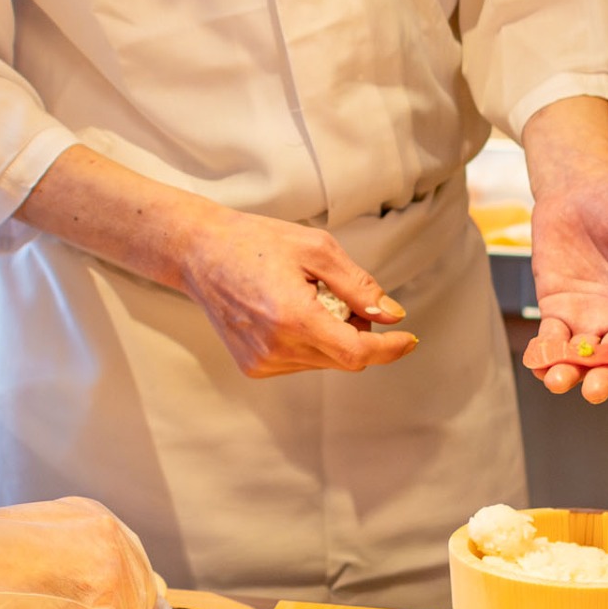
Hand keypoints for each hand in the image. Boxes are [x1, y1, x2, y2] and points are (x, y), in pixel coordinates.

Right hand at [181, 206, 419, 378]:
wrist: (198, 253)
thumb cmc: (256, 242)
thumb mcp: (316, 249)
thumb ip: (358, 285)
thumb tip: (392, 315)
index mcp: (292, 318)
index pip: (357, 353)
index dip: (389, 349)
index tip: (409, 339)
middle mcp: (275, 348)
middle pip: (344, 358)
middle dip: (358, 332)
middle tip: (344, 297)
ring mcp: (261, 362)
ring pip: (324, 362)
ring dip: (333, 337)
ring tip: (310, 300)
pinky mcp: (252, 366)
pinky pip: (300, 362)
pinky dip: (309, 342)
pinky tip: (289, 313)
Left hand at [518, 100, 607, 402]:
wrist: (577, 188)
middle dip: (606, 377)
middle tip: (594, 390)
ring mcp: (589, 316)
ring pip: (583, 355)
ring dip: (571, 372)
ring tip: (557, 381)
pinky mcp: (557, 308)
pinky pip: (552, 337)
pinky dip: (545, 352)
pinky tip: (537, 364)